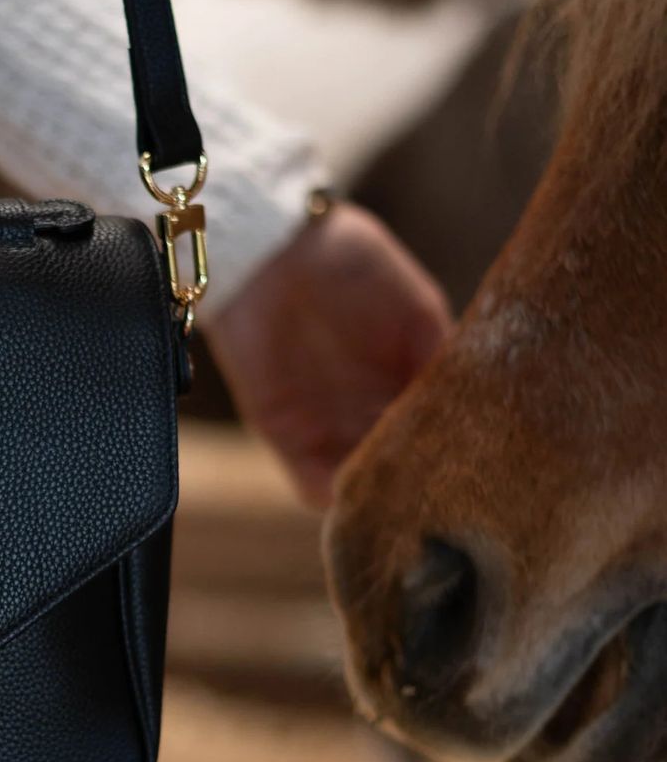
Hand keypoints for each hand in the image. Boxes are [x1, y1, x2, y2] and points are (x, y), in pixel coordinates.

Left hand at [203, 201, 451, 507]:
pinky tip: (361, 498)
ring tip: (410, 511)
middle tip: (452, 510)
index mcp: (408, 385)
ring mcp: (328, 430)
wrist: (272, 250)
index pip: (440, 437)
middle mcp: (370, 415)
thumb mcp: (417, 310)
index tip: (488, 478)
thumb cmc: (351, 264)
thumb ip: (445, 361)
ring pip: (362, 487)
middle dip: (424, 491)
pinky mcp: (283, 437)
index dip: (461, 458)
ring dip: (382, 501)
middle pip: (402, 471)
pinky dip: (336, 498)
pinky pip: (311, 485)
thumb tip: (480, 411)